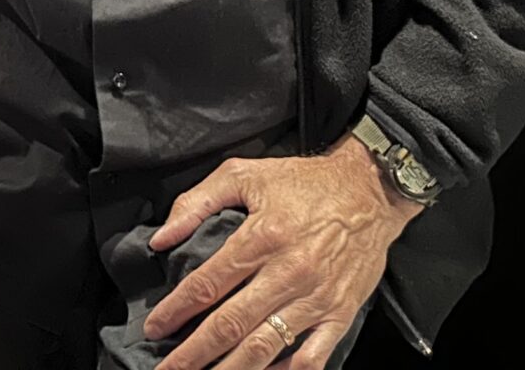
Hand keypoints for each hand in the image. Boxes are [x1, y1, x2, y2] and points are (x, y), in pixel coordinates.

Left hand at [143, 135, 423, 369]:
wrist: (370, 190)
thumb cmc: (304, 182)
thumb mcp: (244, 174)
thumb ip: (196, 203)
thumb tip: (161, 238)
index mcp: (261, 238)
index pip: (208, 283)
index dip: (176, 309)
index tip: (153, 328)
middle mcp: (287, 273)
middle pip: (231, 324)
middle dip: (194, 352)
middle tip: (169, 369)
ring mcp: (316, 298)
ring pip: (265, 347)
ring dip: (232, 369)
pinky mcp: (340, 313)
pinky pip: (312, 357)